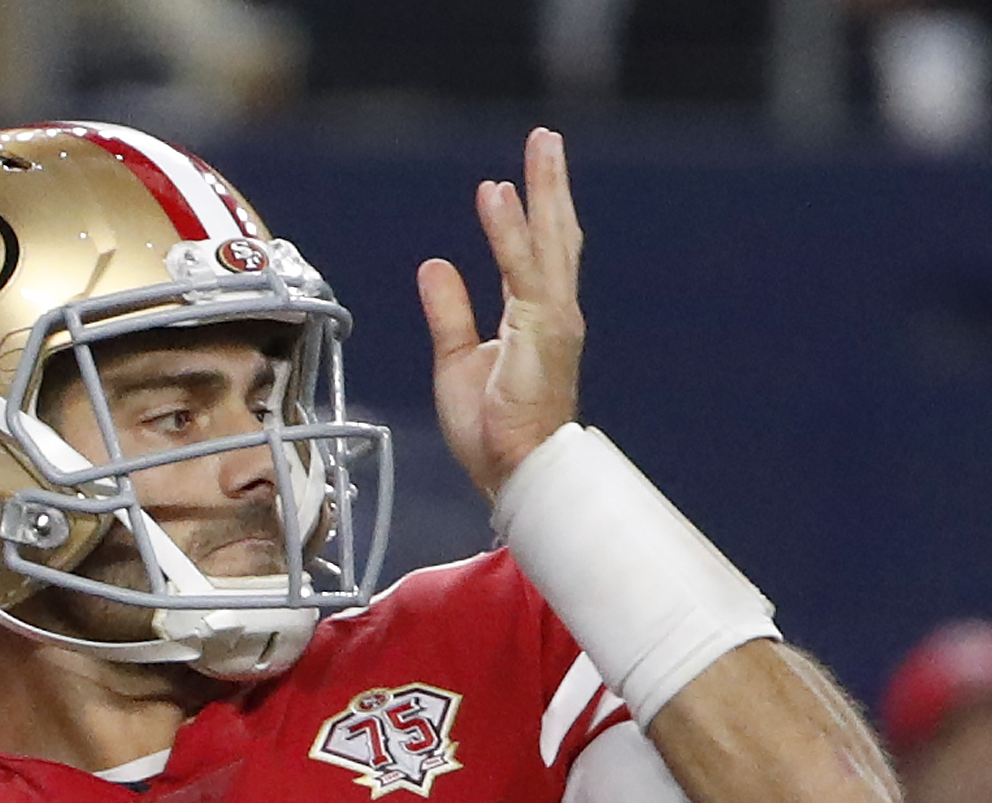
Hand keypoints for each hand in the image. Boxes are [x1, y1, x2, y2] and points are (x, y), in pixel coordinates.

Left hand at [416, 128, 587, 500]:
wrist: (513, 473)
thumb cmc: (493, 432)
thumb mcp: (456, 360)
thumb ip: (449, 310)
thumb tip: (435, 266)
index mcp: (534, 322)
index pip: (534, 256)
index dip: (530, 215)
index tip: (518, 180)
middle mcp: (552, 315)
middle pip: (555, 236)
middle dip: (552, 186)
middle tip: (547, 140)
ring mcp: (552, 321)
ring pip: (548, 242)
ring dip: (543, 191)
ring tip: (537, 147)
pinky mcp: (540, 331)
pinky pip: (523, 270)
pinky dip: (509, 231)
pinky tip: (498, 196)